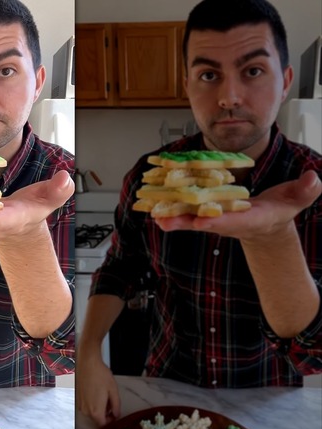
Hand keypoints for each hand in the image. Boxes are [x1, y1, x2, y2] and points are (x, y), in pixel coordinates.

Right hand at [76, 355, 120, 427]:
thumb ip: (116, 406)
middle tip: (110, 404)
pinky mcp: (77, 398)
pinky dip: (91, 404)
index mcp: (95, 410)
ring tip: (103, 396)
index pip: (103, 424)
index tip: (114, 414)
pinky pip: (86, 406)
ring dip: (98, 409)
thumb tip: (116, 414)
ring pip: (91, 413)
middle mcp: (85, 409)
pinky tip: (96, 393)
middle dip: (104, 415)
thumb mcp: (113, 391)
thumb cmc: (100, 375)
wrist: (87, 363)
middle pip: (96, 420)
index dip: (110, 420)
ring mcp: (80, 404)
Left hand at [155, 170, 320, 242]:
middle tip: (163, 221)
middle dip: (183, 222)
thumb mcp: (296, 200)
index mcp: (249, 219)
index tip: (200, 222)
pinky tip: (153, 202)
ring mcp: (215, 217)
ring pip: (189, 217)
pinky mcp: (206, 211)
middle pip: (203, 222)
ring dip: (170, 215)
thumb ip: (305, 191)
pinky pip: (187, 208)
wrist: (266, 222)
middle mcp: (227, 221)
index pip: (232, 221)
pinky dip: (171, 205)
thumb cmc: (280, 209)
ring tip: (150, 213)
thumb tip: (314, 179)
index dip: (216, 221)